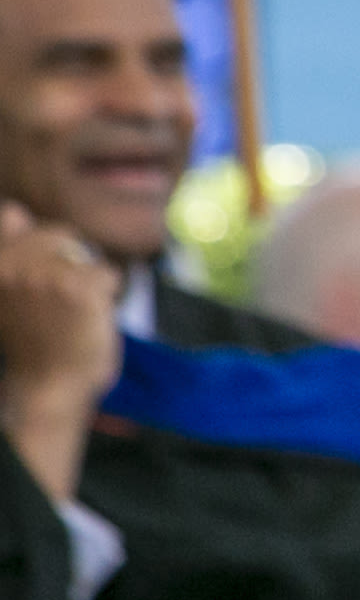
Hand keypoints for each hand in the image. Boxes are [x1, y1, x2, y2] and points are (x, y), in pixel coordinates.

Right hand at [0, 203, 125, 503]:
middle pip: (59, 233)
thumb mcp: (9, 292)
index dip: (38, 245)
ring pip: (86, 256)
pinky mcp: (78, 287)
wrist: (46, 389)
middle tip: (65, 299)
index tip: (40, 278)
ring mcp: (44, 274)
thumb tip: (13, 209)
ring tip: (74, 312)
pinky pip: (109, 274)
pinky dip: (108, 296)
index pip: (13, 218)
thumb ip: (11, 250)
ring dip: (89, 282)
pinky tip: (91, 318)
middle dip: (70, 260)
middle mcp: (11, 265)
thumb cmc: (31, 344)